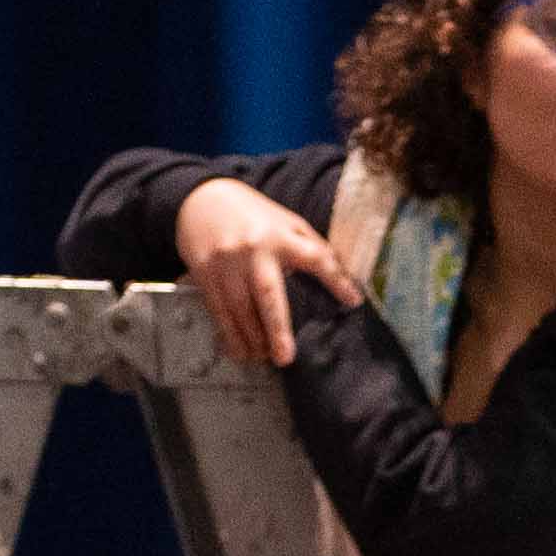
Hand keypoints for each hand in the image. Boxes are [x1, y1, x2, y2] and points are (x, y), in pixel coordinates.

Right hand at [174, 175, 360, 370]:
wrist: (201, 198)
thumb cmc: (253, 215)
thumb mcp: (286, 221)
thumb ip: (310, 246)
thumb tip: (340, 275)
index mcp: (280, 234)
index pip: (314, 257)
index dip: (336, 279)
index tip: (353, 301)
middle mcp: (252, 249)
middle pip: (267, 293)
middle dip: (277, 328)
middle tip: (286, 358)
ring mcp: (225, 262)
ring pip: (240, 308)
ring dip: (253, 338)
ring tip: (265, 358)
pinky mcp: (204, 272)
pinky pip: (218, 310)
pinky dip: (230, 334)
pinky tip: (240, 351)